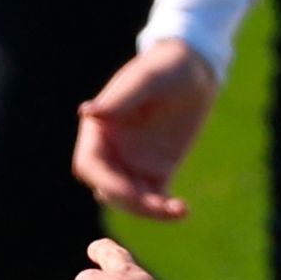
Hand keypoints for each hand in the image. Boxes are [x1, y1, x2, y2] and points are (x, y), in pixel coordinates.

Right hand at [73, 38, 218, 219]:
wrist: (194, 73)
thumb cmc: (166, 68)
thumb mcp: (147, 80)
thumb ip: (119, 98)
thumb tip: (87, 112)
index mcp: (99, 130)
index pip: (89, 165)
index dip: (105, 182)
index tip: (130, 191)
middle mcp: (111, 152)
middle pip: (108, 190)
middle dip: (130, 202)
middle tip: (159, 206)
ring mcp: (132, 166)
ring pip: (130, 202)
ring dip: (149, 211)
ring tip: (177, 209)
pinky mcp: (155, 174)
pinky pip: (155, 200)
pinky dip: (164, 210)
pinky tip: (182, 210)